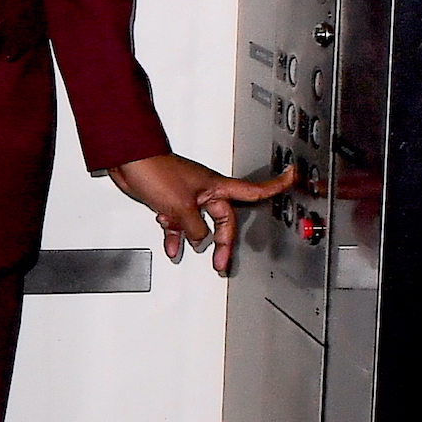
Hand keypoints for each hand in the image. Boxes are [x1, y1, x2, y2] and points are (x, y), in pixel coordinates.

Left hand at [108, 151, 294, 275]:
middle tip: (222, 261)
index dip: (276, 185)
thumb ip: (194, 227)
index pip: (254, 189)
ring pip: (200, 224)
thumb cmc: (155, 171)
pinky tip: (173, 247)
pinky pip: (179, 224)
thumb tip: (200, 240)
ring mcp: (187, 196)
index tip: (293, 177)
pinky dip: (176, 236)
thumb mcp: (181, 206)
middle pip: (223, 219)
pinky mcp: (170, 201)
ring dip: (199, 242)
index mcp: (216, 187)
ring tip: (203, 260)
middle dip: (224, 241)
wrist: (128, 160)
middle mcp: (205, 191)